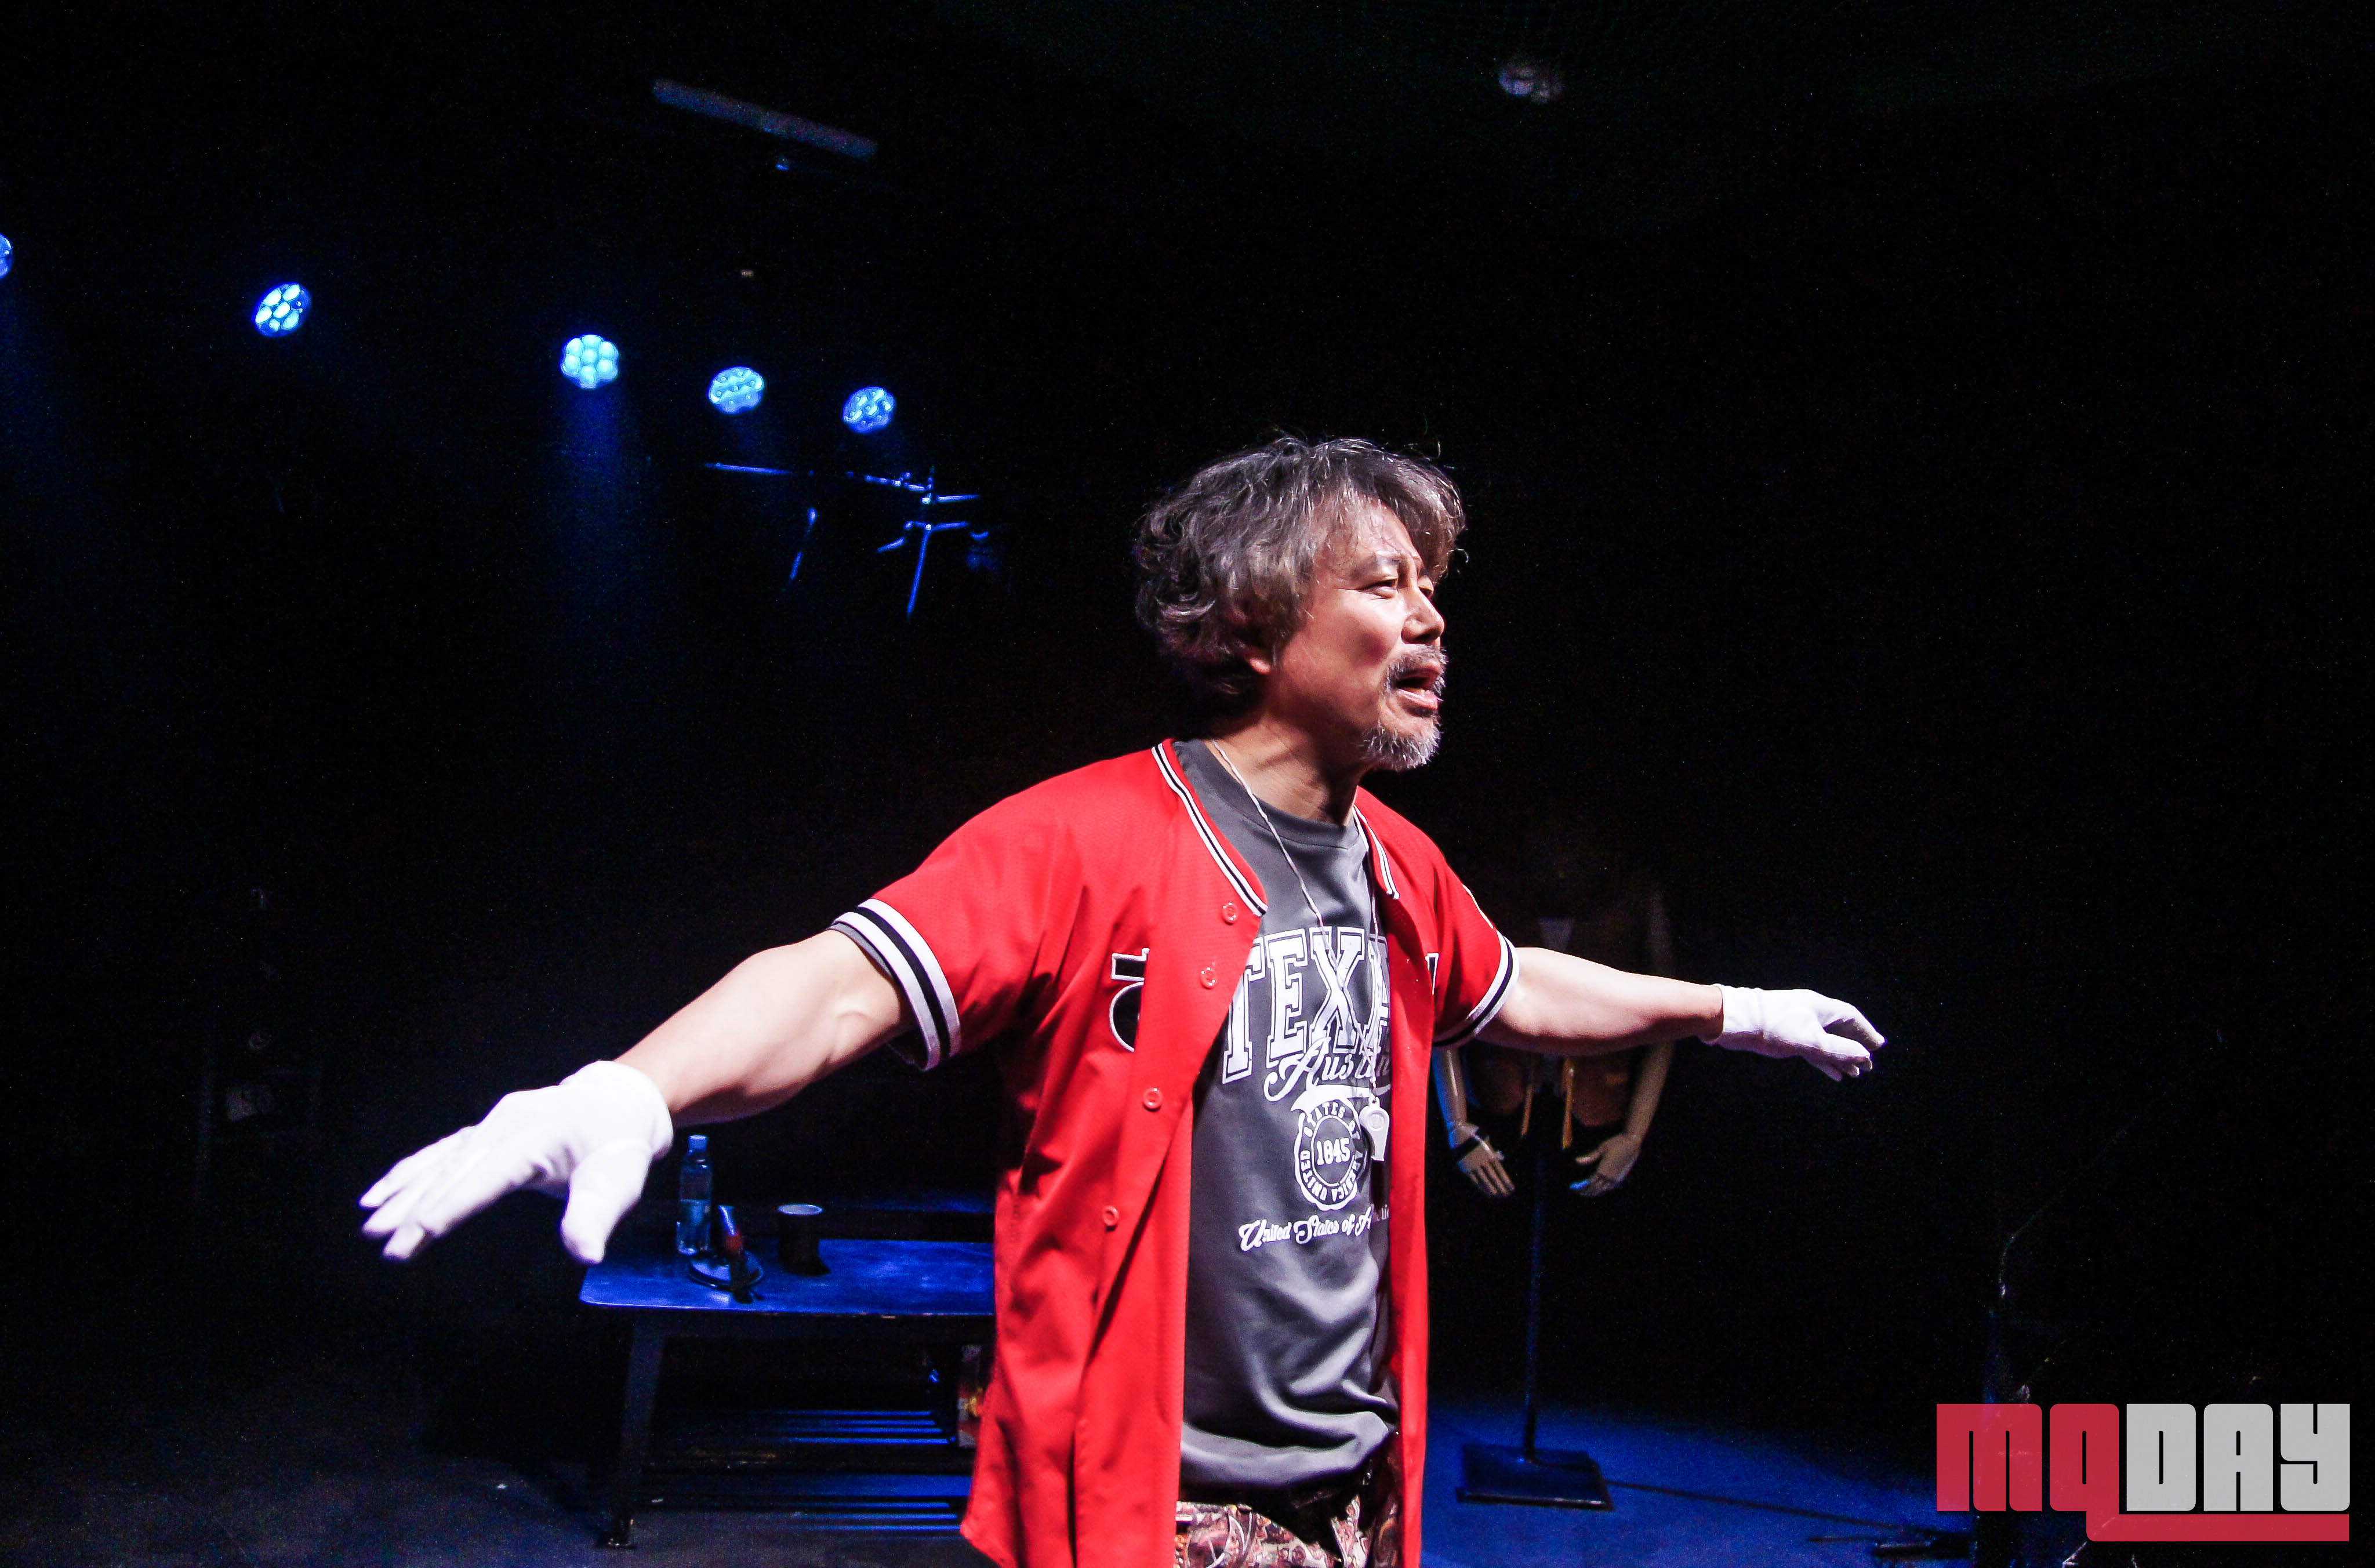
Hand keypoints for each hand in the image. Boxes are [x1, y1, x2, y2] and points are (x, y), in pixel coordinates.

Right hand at [359, 1060, 673, 1263]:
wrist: (619, 1102)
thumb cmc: (617, 1145)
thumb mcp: (619, 1179)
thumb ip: (597, 1214)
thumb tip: (586, 1254)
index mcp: (534, 1136)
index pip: (485, 1178)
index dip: (450, 1206)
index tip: (418, 1234)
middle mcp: (505, 1125)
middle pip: (454, 1171)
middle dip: (417, 1209)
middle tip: (385, 1244)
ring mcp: (492, 1125)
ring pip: (441, 1161)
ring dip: (404, 1191)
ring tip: (370, 1222)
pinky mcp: (485, 1131)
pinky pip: (442, 1152)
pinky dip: (411, 1173)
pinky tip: (380, 1193)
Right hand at [1447, 1120, 1514, 1197]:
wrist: (1458, 1131)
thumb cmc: (1474, 1133)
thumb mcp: (1487, 1139)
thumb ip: (1493, 1151)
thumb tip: (1501, 1159)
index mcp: (1489, 1154)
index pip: (1500, 1171)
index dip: (1506, 1180)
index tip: (1512, 1188)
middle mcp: (1483, 1161)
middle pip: (1494, 1177)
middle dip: (1501, 1187)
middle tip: (1506, 1195)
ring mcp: (1473, 1165)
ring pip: (1484, 1180)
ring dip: (1491, 1189)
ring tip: (1497, 1196)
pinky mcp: (1465, 1168)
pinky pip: (1474, 1180)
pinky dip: (1480, 1186)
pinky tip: (1485, 1192)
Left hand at [1570, 1131, 1642, 1196]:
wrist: (1632, 1144)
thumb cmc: (1615, 1143)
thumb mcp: (1601, 1148)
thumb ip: (1590, 1157)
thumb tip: (1577, 1161)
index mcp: (1603, 1170)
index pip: (1590, 1184)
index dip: (1583, 1188)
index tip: (1576, 1189)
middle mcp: (1610, 1177)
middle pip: (1596, 1189)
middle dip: (1587, 1192)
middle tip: (1579, 1192)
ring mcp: (1616, 1178)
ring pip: (1604, 1189)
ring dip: (1595, 1192)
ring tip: (1588, 1192)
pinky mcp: (1621, 1177)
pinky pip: (1610, 1187)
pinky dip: (1603, 1189)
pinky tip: (1600, 1188)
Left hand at [1706, 986, 1884, 1080]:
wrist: (1735, 1022)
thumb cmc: (1774, 1026)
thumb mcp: (1810, 1040)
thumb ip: (1838, 1049)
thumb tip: (1863, 1056)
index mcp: (1820, 1007)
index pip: (1851, 1018)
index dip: (1866, 1032)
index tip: (1879, 1046)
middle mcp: (1811, 1013)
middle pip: (1840, 1030)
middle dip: (1854, 1048)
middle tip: (1868, 1066)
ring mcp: (1798, 1024)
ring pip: (1825, 1042)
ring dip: (1840, 1057)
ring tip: (1854, 1074)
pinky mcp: (1786, 1036)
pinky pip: (1811, 1049)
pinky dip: (1823, 1060)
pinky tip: (1833, 1073)